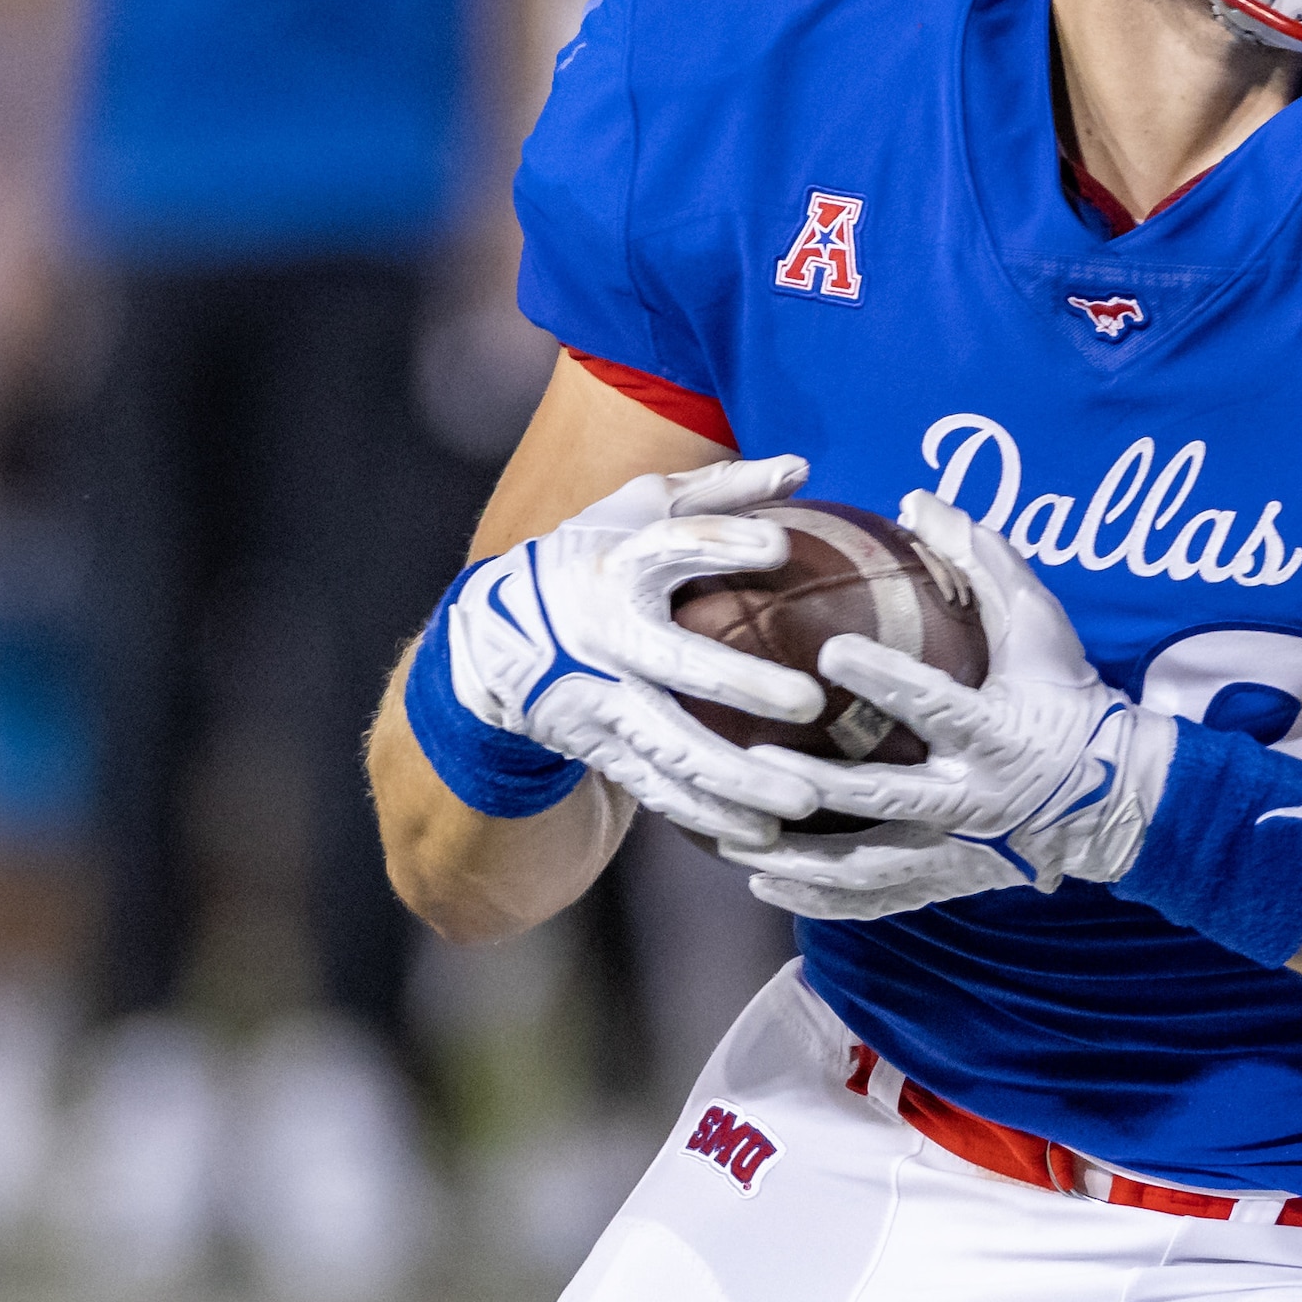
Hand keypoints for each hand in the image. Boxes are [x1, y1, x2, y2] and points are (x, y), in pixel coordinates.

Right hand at [439, 456, 835, 844]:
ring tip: (803, 801)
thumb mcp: (635, 510)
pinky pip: (656, 790)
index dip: (719, 543)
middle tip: (808, 703)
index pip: (668, 547)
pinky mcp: (597, 749)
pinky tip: (763, 837)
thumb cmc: (590, 558)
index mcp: (617, 566)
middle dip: (741, 683)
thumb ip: (718, 490)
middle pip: (675, 662)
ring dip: (735, 779)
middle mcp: (605, 635)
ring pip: (670, 746)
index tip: (779, 545)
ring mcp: (597, 700)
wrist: (492, 637)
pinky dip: (707, 817)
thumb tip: (799, 464)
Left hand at [778, 494, 1177, 895]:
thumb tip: (917, 498)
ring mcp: (960, 849)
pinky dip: (820, 898)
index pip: (939, 704)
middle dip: (821, 784)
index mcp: (1000, 733)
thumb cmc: (1068, 697)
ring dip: (804, 859)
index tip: (833, 651)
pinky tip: (763, 883)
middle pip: (890, 798)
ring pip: (872, 866)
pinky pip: (875, 899)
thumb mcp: (1041, 624)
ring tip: (740, 839)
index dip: (887, 679)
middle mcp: (977, 799)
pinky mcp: (946, 881)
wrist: (1114, 796)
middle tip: (758, 762)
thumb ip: (983, 560)